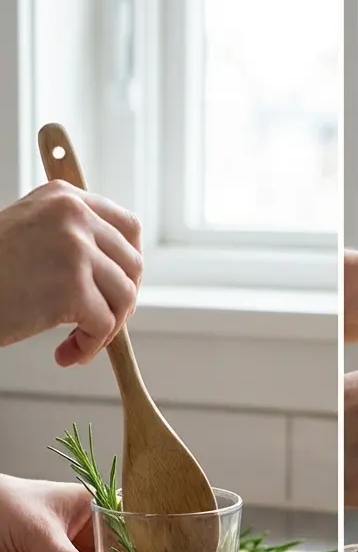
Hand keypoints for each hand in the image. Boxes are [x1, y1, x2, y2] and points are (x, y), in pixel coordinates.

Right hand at [0, 180, 142, 365]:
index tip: (121, 286)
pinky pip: (103, 324)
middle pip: (132, 265)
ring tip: (79, 344)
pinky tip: (68, 354)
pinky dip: (90, 346)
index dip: (131, 263)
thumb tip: (122, 272)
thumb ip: (72, 238)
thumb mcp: (31, 231)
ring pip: (124, 297)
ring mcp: (75, 250)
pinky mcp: (73, 287)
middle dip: (122, 301)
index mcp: (65, 197)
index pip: (128, 227)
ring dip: (106, 328)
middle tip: (99, 324)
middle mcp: (73, 216)